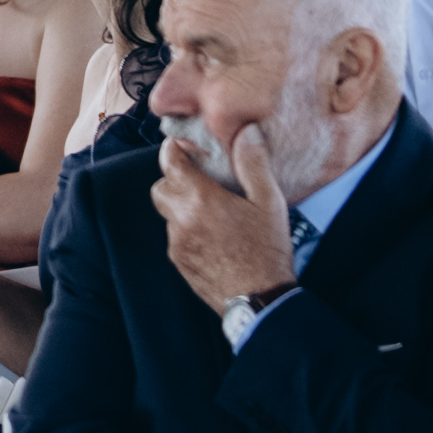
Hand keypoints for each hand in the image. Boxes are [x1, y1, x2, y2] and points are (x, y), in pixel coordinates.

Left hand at [153, 119, 298, 315]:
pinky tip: (215, 236)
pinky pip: (176, 236)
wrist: (260, 301)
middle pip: (162, 186)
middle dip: (179, 179)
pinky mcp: (179, 262)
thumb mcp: (269, 202)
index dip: (179, 149)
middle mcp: (180, 218)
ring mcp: (176, 243)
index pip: (168, 158)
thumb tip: (246, 131)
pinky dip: (188, 230)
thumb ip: (254, 163)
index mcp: (199, 198)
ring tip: (216, 212)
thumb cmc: (267, 251)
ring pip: (168, 213)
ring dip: (185, 206)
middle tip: (206, 183)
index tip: (197, 152)